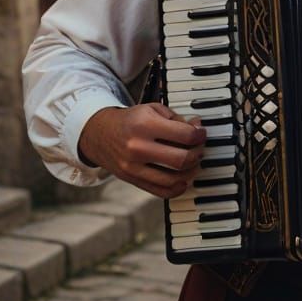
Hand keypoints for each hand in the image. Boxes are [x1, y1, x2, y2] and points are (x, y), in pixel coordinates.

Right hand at [78, 103, 206, 198]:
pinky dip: (177, 188)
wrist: (100, 133)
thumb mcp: (152, 109)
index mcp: (145, 124)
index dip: (199, 135)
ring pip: (173, 178)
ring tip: (193, 163)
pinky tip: (183, 179)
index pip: (185, 135)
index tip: (201, 134)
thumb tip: (197, 127)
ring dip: (190, 172)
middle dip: (197, 154)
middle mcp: (138, 146)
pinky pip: (161, 191)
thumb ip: (176, 118)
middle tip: (199, 148)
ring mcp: (133, 166)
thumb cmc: (131, 120)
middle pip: (181, 159)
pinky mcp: (132, 179)